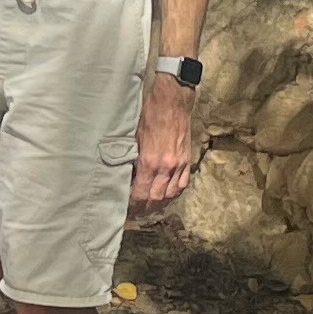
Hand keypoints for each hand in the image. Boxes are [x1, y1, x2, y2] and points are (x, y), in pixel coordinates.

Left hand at [131, 84, 196, 211]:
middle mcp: (165, 167)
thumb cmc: (149, 116)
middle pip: (155, 198)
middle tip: (136, 211)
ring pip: (170, 195)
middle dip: (145, 207)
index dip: (132, 203)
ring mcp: (178, 165)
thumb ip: (131, 160)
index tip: (126, 206)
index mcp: (149, 162)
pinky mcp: (187, 160)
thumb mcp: (133, 138)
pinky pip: (182, 184)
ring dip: (160, 203)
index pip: (140, 193)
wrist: (172, 102)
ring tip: (150, 206)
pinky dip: (174, 193)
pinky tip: (167, 196)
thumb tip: (126, 177)